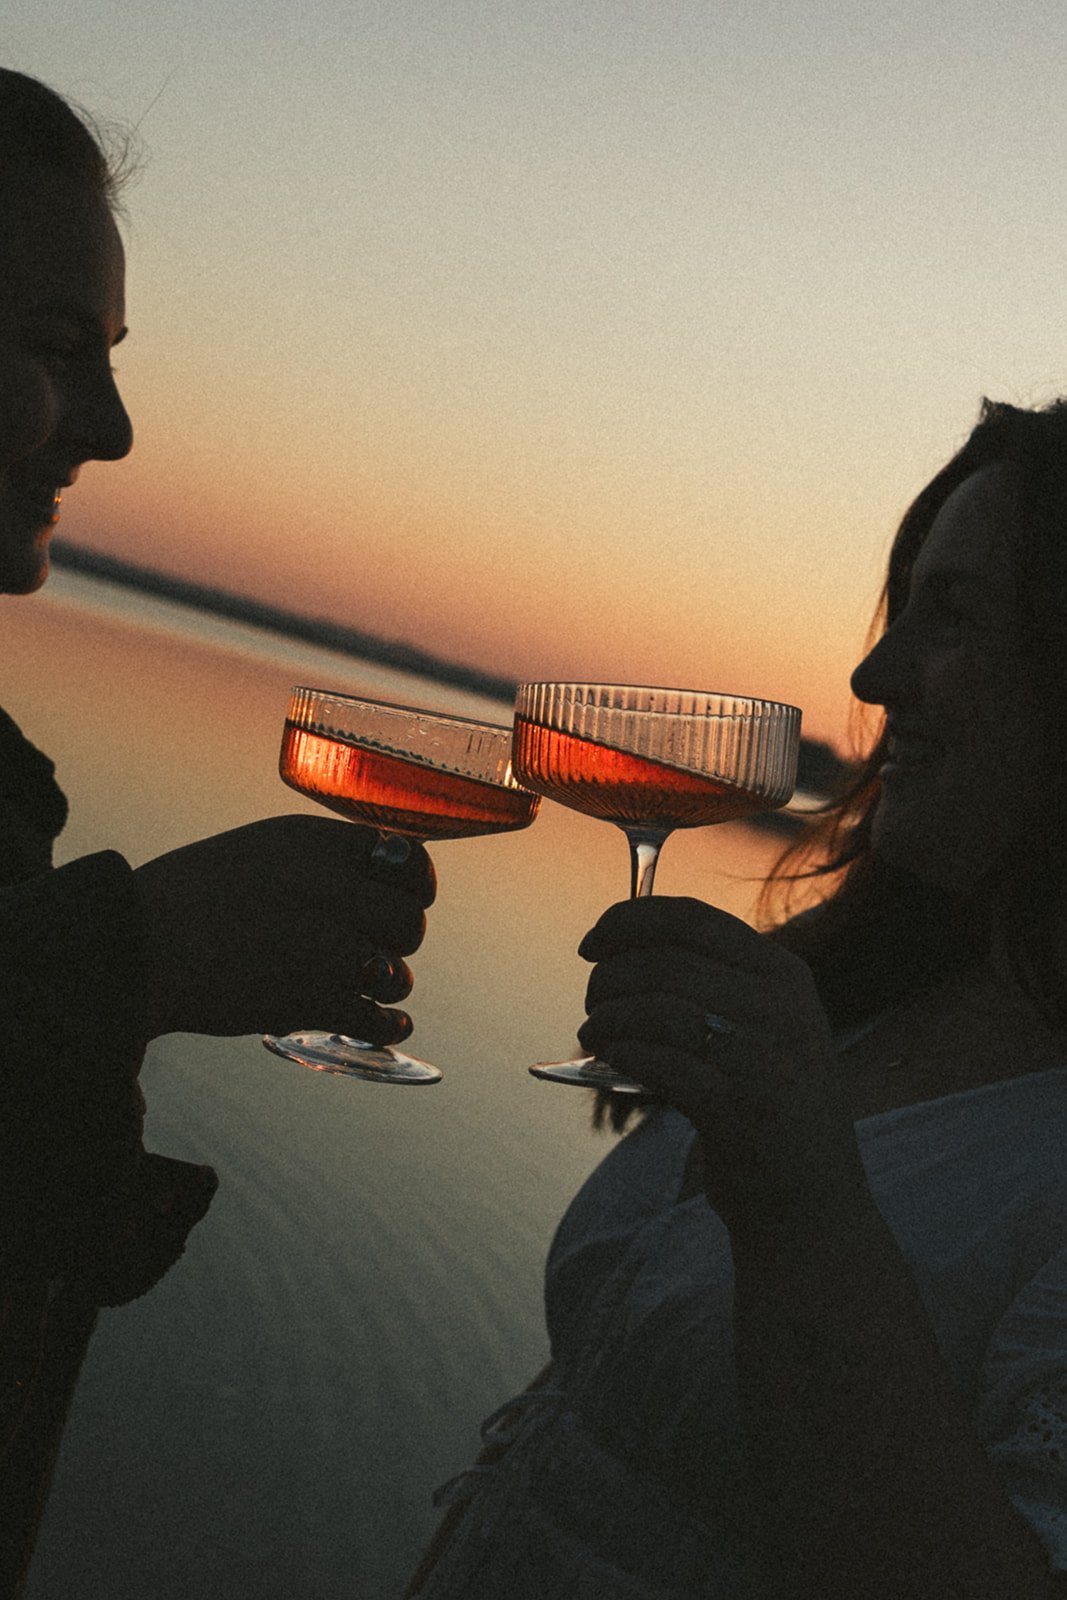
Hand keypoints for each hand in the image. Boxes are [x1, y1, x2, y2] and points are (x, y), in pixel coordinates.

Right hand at [133, 815, 434, 1041]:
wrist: (134, 945)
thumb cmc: (190, 898)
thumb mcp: (259, 850)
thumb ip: (321, 859)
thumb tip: (384, 877)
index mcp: (313, 842)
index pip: (407, 856)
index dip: (416, 883)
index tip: (410, 897)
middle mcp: (325, 887)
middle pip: (410, 920)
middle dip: (400, 940)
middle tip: (376, 949)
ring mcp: (319, 945)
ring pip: (397, 973)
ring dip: (388, 984)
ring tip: (367, 985)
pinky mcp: (306, 999)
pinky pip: (376, 1018)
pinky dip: (386, 1026)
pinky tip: (388, 1025)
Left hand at [577, 897, 868, 1242]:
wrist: (814, 1209)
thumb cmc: (767, 1111)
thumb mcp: (760, 1030)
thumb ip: (712, 985)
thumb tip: (620, 950)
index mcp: (783, 975)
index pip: (691, 918)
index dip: (627, 922)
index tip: (591, 943)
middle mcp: (781, 1007)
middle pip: (667, 963)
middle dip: (610, 979)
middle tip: (591, 1006)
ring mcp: (766, 1059)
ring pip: (660, 1009)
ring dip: (610, 1018)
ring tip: (595, 1036)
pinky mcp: (743, 1111)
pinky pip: (663, 1064)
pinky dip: (625, 1056)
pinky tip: (612, 1061)